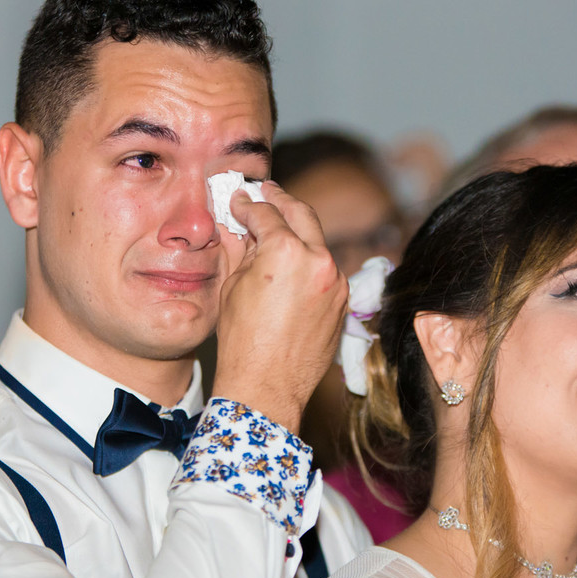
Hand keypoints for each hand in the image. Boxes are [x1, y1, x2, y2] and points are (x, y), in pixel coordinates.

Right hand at [211, 182, 346, 432]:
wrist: (267, 385)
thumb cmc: (243, 341)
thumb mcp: (233, 286)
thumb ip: (242, 249)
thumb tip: (240, 226)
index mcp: (286, 251)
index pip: (266, 213)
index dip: (248, 204)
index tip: (239, 200)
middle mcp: (318, 260)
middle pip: (301, 214)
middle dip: (281, 201)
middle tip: (267, 192)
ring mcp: (336, 282)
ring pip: (317, 243)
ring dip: (298, 233)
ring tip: (278, 229)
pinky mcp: (343, 301)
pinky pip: (325, 271)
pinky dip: (309, 262)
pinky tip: (292, 267)